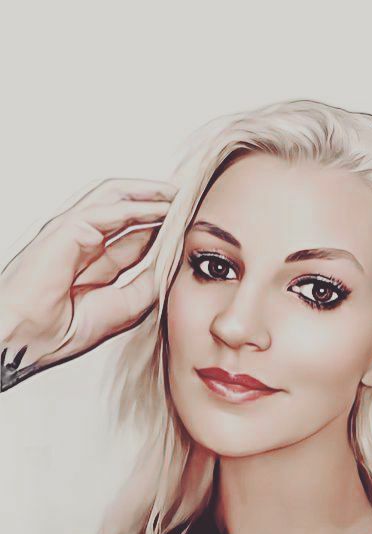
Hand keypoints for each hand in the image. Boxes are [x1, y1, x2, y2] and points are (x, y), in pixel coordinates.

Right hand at [0, 177, 177, 389]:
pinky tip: (160, 206)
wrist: (24, 339)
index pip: (129, 238)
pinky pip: (106, 209)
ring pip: (114, 198)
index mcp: (88, 265)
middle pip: (123, 211)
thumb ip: (144, 287)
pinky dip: (136, 205)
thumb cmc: (55, 331)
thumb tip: (170, 267)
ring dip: (147, 193)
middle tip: (185, 203)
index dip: (157, 230)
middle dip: (154, 203)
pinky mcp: (66, 228)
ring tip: (176, 195)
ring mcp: (71, 232)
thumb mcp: (119, 310)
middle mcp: (79, 243)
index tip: (186, 227)